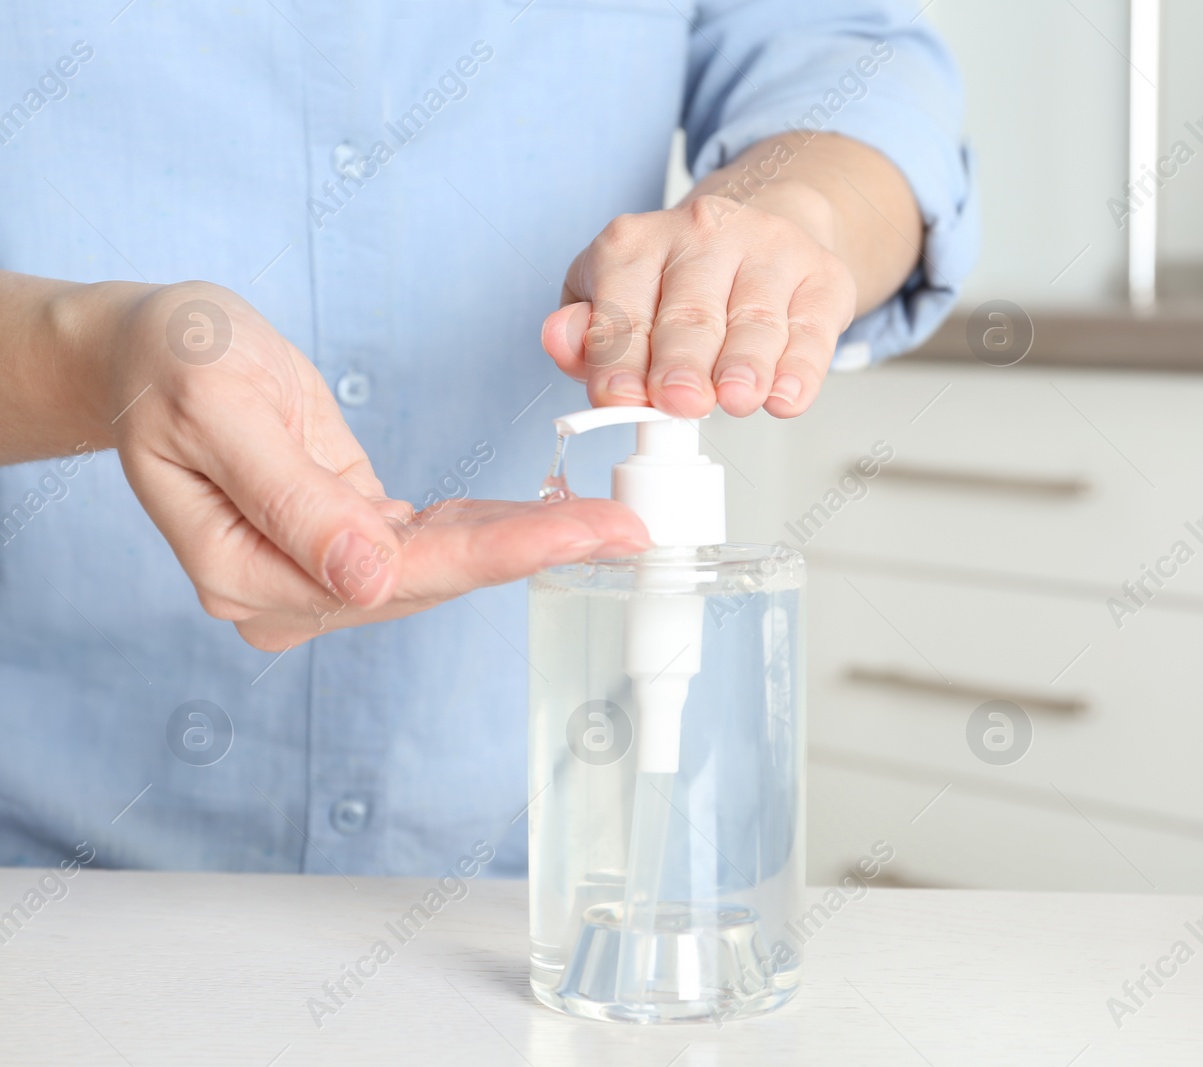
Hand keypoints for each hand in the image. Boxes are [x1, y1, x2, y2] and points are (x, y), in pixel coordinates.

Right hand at [92, 281, 647, 650]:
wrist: (148, 349)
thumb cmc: (172, 361)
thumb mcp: (218, 407)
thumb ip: (292, 498)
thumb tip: (369, 580)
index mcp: (246, 572)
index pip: (398, 571)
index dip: (500, 553)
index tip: (584, 534)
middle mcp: (285, 591)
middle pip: (432, 577)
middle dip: (535, 551)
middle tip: (629, 532)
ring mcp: (316, 571)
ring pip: (441, 564)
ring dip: (525, 543)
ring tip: (610, 525)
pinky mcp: (343, 541)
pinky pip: (430, 540)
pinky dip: (491, 526)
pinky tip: (550, 516)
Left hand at [541, 184, 857, 419]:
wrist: (759, 237)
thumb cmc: (674, 284)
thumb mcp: (613, 298)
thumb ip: (585, 332)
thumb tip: (560, 340)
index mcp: (636, 243)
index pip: (623, 307)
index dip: (619, 357)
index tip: (619, 398)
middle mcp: (702, 235)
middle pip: (690, 313)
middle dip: (683, 362)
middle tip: (681, 401)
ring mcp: (767, 250)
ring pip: (754, 319)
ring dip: (745, 364)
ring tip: (737, 400)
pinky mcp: (820, 277)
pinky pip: (811, 329)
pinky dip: (801, 368)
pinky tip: (786, 395)